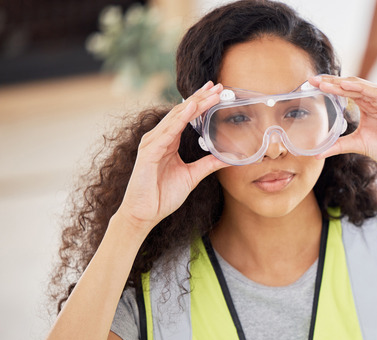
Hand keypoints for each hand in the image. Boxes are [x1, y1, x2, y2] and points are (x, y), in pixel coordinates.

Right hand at [115, 81, 228, 231]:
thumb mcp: (192, 176)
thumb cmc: (163, 195)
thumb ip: (208, 164)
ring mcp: (152, 143)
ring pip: (175, 118)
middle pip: (182, 112)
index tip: (216, 92)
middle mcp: (159, 138)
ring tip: (209, 94)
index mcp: (169, 141)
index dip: (201, 103)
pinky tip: (190, 109)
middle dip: (200, 98)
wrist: (145, 213)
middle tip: (217, 86)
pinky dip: (178, 120)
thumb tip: (229, 158)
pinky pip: (166, 132)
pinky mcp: (148, 152)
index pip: (187, 117)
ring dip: (193, 104)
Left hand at [308, 75, 376, 183]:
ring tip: (326, 83)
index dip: (329, 87)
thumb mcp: (360, 145)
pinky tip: (349, 86)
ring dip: (344, 84)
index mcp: (369, 105)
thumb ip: (339, 145)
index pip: (346, 91)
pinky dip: (364, 89)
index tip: (311, 85)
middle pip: (352, 85)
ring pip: (363, 87)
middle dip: (332, 82)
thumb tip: (318, 153)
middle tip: (313, 80)